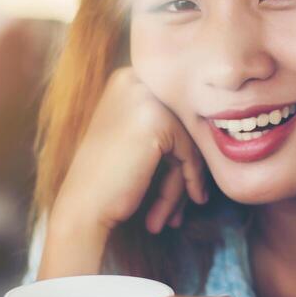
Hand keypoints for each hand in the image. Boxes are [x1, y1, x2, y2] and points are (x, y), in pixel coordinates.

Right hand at [53, 67, 210, 236]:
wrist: (81, 209)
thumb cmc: (106, 182)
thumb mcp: (134, 139)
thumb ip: (166, 126)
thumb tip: (215, 128)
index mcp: (126, 79)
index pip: (173, 112)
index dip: (180, 151)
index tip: (180, 187)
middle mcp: (133, 79)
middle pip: (182, 124)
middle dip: (184, 168)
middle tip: (179, 205)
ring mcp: (145, 97)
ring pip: (188, 140)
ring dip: (181, 182)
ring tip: (170, 217)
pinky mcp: (156, 120)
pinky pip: (189, 151)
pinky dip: (186, 182)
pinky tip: (169, 213)